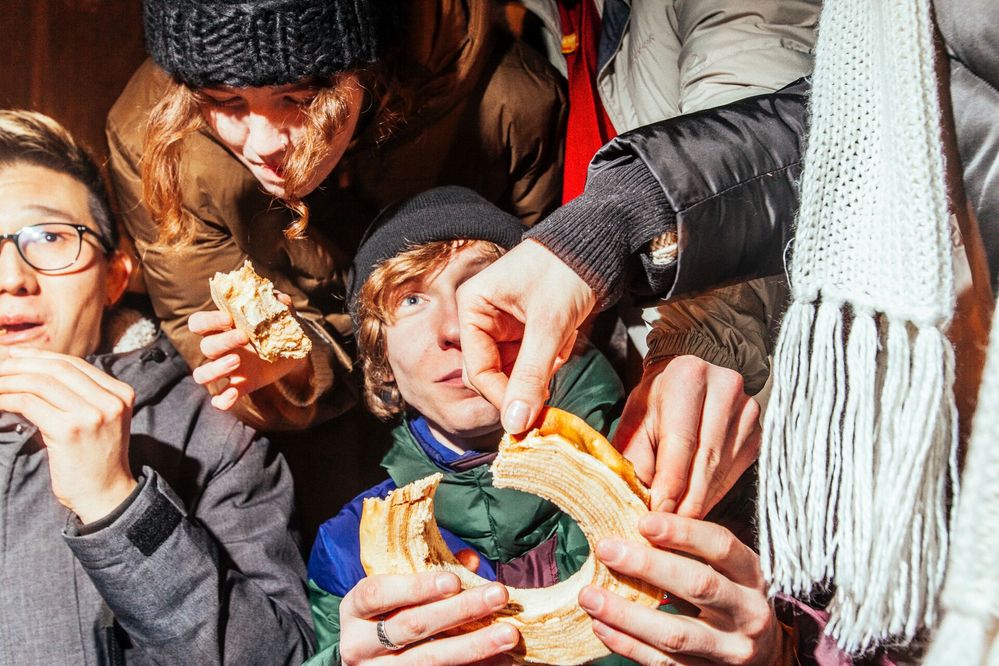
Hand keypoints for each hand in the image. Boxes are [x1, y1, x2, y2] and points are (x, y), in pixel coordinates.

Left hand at [0, 348, 136, 522]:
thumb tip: (37, 371)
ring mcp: (92, 415)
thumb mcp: (100, 420)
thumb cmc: (96, 459)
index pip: (75, 364)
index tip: (15, 355)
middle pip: (57, 368)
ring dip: (9, 380)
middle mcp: (110, 400)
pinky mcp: (69, 430)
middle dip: (21, 364)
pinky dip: (6, 399)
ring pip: (40, 383)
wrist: (106, 495)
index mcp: (121, 393)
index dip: (40, 356)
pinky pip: (29, 403)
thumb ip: (82, 396)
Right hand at [188, 294, 309, 409]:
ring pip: (202, 375)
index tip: (229, 319)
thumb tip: (277, 298)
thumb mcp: (281, 313)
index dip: (208, 321)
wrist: (294, 353)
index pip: (198, 323)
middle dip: (223, 342)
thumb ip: (278, 303)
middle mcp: (221, 349)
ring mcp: (228, 369)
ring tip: (236, 362)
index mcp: (223, 328)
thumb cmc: (280, 327)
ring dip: (214, 369)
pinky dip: (222, 400)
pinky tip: (234, 394)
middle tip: (245, 337)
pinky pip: (220, 398)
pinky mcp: (239, 386)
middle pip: (205, 346)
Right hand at [339, 571, 518, 664]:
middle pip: (411, 626)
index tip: (452, 581)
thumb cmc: (385, 615)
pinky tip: (501, 658)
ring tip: (509, 634)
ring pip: (429, 660)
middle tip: (498, 595)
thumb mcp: (393, 593)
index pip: (378, 595)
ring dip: (474, 645)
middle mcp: (360, 645)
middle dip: (459, 610)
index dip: (416, 587)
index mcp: (355, 610)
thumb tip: (470, 561)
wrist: (366, 661)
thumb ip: (429, 573)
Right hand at [457, 240, 594, 432]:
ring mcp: (503, 326)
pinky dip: (553, 357)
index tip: (530, 417)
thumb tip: (515, 424)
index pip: (477, 370)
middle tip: (552, 380)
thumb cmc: (565, 271)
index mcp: (472, 307)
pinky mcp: (524, 331)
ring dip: (543, 367)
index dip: (502, 397)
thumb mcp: (549, 324)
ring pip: (517, 372)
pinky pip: (533, 362)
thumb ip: (530, 375)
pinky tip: (566, 336)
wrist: (596, 247)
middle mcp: (481, 318)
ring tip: (562, 340)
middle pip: (494, 374)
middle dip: (526, 379)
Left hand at [579, 513, 790, 665]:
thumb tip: (635, 525)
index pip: (721, 546)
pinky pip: (663, 663)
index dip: (682, 532)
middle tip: (606, 549)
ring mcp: (729, 649)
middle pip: (698, 585)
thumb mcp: (730, 570)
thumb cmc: (735, 598)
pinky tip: (601, 627)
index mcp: (751, 575)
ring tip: (590, 597)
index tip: (642, 521)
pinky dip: (628, 645)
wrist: (768, 656)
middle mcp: (747, 612)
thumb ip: (693, 551)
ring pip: (675, 633)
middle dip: (648, 566)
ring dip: (626, 614)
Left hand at [614, 356, 760, 517]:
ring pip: (722, 470)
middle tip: (667, 530)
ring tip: (678, 523)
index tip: (657, 515)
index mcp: (688, 377)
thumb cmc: (655, 404)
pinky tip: (696, 504)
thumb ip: (634, 460)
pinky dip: (713, 494)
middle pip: (706, 458)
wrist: (688, 380)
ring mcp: (747, 411)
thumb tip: (640, 503)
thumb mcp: (635, 423)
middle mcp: (725, 388)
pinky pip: (735, 473)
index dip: (669, 483)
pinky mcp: (758, 432)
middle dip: (685, 500)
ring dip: (699, 501)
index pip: (681, 441)